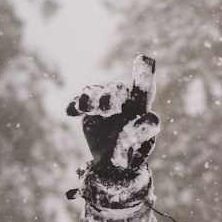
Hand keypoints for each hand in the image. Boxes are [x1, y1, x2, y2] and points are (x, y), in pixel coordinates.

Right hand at [67, 55, 159, 172]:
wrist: (113, 163)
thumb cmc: (132, 152)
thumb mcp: (141, 144)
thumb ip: (145, 130)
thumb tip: (151, 117)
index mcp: (140, 107)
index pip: (144, 89)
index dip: (144, 74)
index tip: (145, 59)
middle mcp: (123, 101)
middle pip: (116, 90)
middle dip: (109, 96)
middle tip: (106, 110)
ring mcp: (104, 104)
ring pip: (96, 92)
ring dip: (90, 98)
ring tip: (85, 107)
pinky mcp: (88, 110)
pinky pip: (80, 102)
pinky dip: (75, 105)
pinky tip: (70, 112)